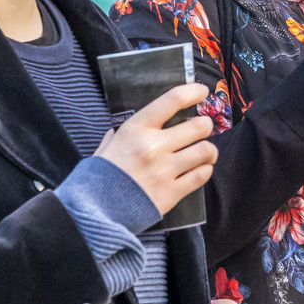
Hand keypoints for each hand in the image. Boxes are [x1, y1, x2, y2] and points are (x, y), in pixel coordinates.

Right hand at [94, 83, 216, 215]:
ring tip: (203, 153)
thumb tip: (125, 128)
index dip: (194, 92)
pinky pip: (202, 175)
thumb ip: (120, 135)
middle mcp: (152, 146)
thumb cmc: (100, 177)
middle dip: (205, 126)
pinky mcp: (171, 192)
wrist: (95, 212)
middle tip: (201, 130)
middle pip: (199, 126)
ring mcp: (164, 170)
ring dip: (208, 151)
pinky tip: (198, 170)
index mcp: (136, 129)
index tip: (202, 92)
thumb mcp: (106, 147)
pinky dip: (204, 170)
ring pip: (206, 150)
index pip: (173, 100)